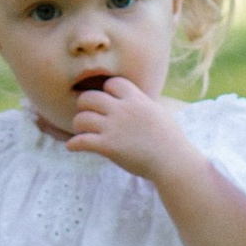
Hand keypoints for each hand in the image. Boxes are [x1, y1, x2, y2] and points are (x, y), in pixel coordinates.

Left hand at [64, 75, 191, 183]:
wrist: (172, 161)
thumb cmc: (170, 140)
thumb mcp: (158, 112)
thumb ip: (142, 104)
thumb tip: (136, 99)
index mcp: (136, 99)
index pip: (111, 83)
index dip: (106, 91)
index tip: (106, 100)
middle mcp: (122, 110)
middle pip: (89, 98)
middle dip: (85, 106)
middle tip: (88, 115)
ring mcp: (113, 127)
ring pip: (81, 119)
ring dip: (79, 125)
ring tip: (82, 132)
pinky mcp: (108, 146)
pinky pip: (81, 141)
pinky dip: (73, 144)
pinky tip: (73, 147)